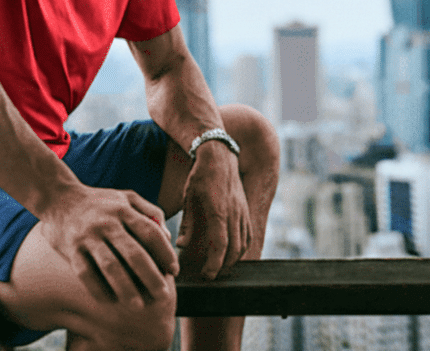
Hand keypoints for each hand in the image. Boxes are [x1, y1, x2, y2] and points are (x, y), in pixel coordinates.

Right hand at [38, 185, 177, 307]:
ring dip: (126, 288)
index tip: (174, 271)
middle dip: (151, 276)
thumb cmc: (100, 202)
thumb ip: (150, 212)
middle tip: (163, 295)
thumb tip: (167, 237)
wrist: (58, 197)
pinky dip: (98, 288)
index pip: (150, 233)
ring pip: (110, 266)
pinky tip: (109, 301)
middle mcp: (107, 222)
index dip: (165, 253)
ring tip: (138, 306)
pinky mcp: (71, 248)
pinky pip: (85, 273)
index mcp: (124, 209)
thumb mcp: (127, 197)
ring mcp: (88, 236)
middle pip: (134, 253)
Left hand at [178, 143, 250, 279]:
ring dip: (234, 258)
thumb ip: (187, 222)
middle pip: (234, 248)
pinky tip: (233, 251)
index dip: (215, 264)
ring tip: (220, 265)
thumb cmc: (199, 175)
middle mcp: (234, 212)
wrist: (219, 155)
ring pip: (244, 242)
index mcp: (218, 210)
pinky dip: (242, 246)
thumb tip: (181, 244)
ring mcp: (242, 210)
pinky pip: (248, 233)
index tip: (207, 275)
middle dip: (224, 265)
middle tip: (211, 274)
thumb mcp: (188, 197)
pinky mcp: (245, 208)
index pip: (220, 245)